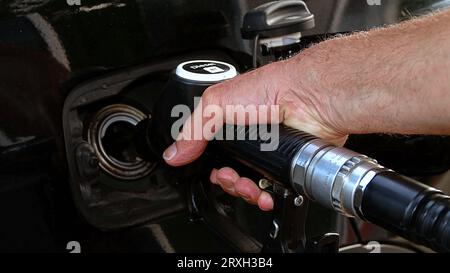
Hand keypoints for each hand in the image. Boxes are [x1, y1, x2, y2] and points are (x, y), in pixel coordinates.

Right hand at [163, 55, 347, 210]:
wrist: (309, 99)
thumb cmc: (272, 89)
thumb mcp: (218, 103)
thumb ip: (193, 128)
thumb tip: (174, 152)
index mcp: (229, 124)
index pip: (211, 154)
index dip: (208, 166)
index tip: (210, 170)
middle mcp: (248, 140)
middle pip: (228, 173)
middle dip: (226, 181)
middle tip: (230, 176)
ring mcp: (267, 154)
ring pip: (248, 185)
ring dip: (244, 191)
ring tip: (249, 186)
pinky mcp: (284, 166)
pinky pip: (271, 190)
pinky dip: (265, 197)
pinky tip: (264, 195)